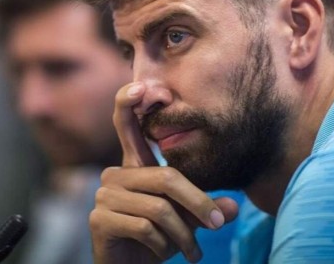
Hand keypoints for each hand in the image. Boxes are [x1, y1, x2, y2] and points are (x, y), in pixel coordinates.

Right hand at [90, 82, 238, 263]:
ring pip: (159, 207)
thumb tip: (234, 206)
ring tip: (193, 251)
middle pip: (166, 178)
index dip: (129, 102)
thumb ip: (206, 206)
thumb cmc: (157, 238)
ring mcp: (104, 196)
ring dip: (183, 234)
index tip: (143, 87)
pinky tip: (165, 254)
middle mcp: (115, 175)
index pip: (126, 125)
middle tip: (217, 225)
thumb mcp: (186, 219)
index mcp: (134, 166)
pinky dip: (164, 245)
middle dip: (197, 203)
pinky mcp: (99, 219)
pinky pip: (144, 227)